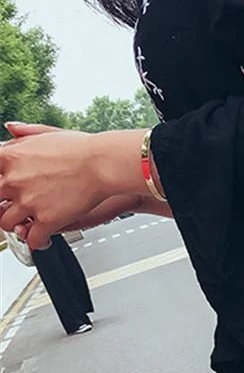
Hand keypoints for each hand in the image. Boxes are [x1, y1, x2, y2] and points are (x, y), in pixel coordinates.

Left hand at [0, 122, 146, 248]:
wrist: (103, 164)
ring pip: (6, 224)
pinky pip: (33, 240)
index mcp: (9, 157)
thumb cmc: (82, 149)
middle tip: (12, 208)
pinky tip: (41, 241)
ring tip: (26, 225)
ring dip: (16, 226)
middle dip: (2, 207)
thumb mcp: (48, 133)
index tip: (3, 191)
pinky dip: (36, 244)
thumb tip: (11, 129)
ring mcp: (29, 202)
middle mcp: (14, 181)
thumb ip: (25, 133)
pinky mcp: (48, 220)